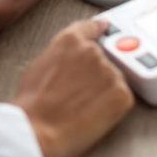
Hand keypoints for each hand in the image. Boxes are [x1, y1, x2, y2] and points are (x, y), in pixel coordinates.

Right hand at [12, 18, 134, 156]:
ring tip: (83, 107)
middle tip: (81, 94)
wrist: (39, 130)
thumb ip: (62, 53)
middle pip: (103, 57)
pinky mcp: (121, 94)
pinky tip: (94, 115)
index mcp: (70, 40)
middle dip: (96, 73)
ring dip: (105, 90)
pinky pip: (123, 97)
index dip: (99, 29)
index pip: (91, 27)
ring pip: (114, 78)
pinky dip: (113, 107)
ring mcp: (109, 71)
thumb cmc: (33, 104)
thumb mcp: (41, 64)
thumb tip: (70, 57)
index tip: (105, 28)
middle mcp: (92, 51)